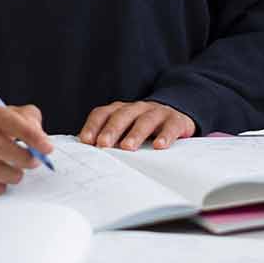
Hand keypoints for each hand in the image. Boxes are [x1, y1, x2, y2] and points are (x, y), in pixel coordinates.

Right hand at [0, 100, 53, 197]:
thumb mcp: (6, 114)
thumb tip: (40, 138)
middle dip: (22, 157)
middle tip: (34, 162)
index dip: (28, 133)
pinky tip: (2, 183)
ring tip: (18, 174)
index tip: (46, 147)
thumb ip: (28, 119)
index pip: (4, 118)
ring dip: (11, 175)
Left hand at [78, 100, 195, 150]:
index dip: (93, 126)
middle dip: (111, 129)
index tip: (86, 141)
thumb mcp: (126, 131)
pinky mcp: (176, 120)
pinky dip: (165, 135)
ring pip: (145, 120)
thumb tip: (87, 154)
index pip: (103, 113)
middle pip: (122, 115)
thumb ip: (110, 139)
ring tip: (127, 147)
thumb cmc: (144, 129)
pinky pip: (170, 126)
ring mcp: (157, 112)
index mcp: (121, 110)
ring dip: (135, 133)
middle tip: (103, 144)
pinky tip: (159, 146)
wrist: (177, 116)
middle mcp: (137, 108)